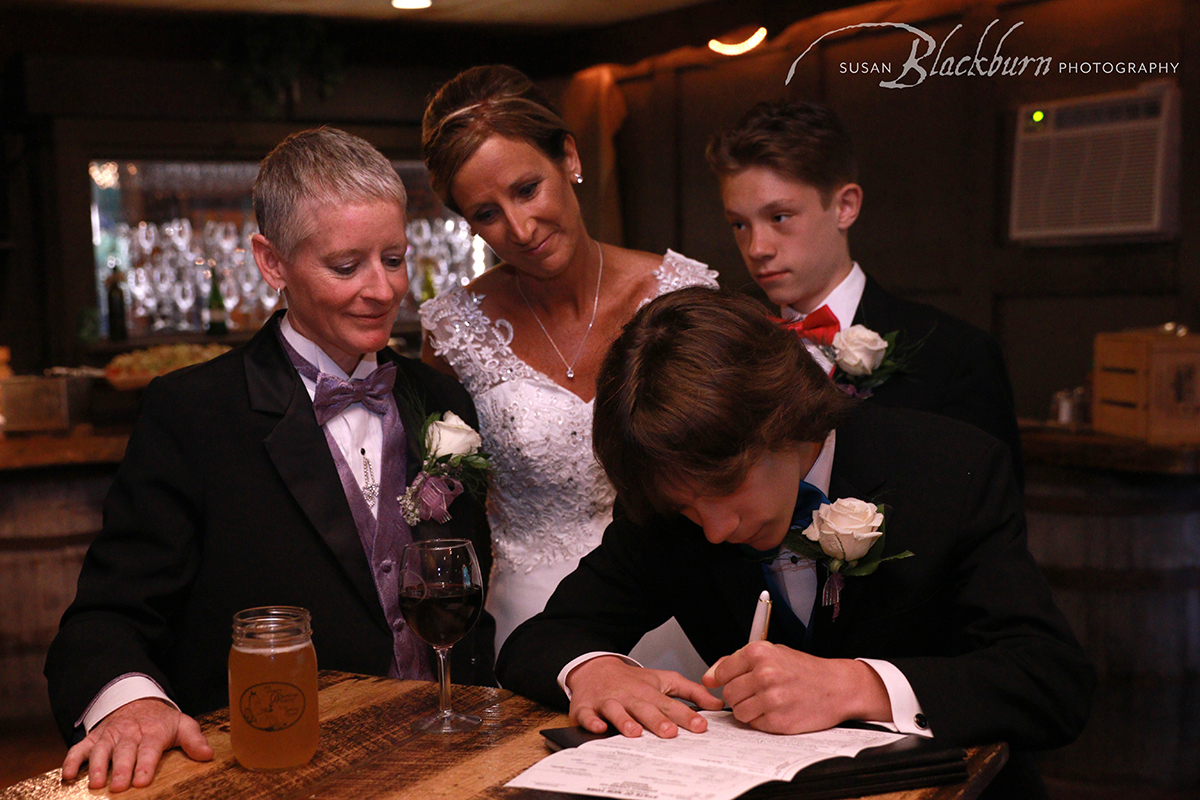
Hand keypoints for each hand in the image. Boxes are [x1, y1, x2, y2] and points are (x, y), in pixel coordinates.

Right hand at [61, 698, 213, 791]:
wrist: (138, 700)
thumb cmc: (162, 721)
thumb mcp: (182, 725)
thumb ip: (193, 740)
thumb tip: (208, 755)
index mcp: (153, 733)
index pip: (149, 749)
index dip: (146, 765)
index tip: (142, 780)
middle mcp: (129, 734)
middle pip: (124, 752)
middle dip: (121, 769)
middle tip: (118, 787)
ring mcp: (109, 736)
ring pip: (100, 751)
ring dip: (96, 767)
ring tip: (95, 784)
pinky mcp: (93, 738)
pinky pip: (79, 748)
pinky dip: (71, 761)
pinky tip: (68, 776)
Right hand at [566, 655, 724, 738]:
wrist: (595, 667)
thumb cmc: (633, 680)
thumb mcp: (664, 680)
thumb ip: (692, 692)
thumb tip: (716, 704)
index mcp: (649, 692)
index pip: (670, 705)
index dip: (685, 716)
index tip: (700, 726)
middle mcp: (630, 696)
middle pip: (644, 708)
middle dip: (657, 720)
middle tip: (670, 732)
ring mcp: (608, 701)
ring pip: (617, 711)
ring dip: (625, 721)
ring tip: (635, 732)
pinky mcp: (587, 707)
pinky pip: (588, 715)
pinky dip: (592, 721)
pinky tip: (599, 728)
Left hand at [702, 641, 890, 733]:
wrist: (836, 687)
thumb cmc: (805, 670)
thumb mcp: (773, 653)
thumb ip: (738, 662)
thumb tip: (710, 677)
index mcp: (760, 653)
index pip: (722, 672)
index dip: (723, 679)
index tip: (729, 682)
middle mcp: (764, 674)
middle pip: (729, 693)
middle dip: (738, 695)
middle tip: (754, 692)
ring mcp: (771, 699)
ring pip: (738, 712)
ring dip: (748, 710)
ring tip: (766, 701)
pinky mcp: (778, 721)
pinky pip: (754, 724)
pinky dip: (761, 720)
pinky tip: (776, 710)